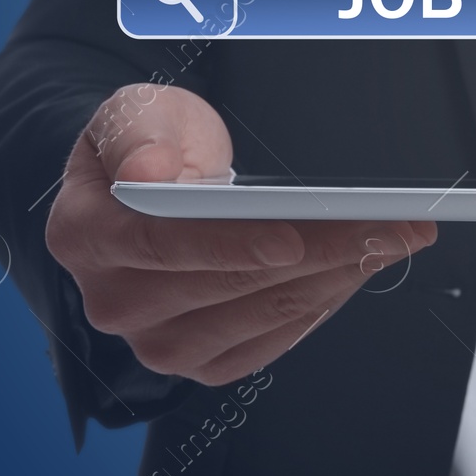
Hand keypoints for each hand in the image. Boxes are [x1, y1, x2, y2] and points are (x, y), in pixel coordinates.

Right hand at [44, 83, 434, 385]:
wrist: (151, 183)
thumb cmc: (149, 145)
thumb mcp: (136, 113)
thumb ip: (138, 135)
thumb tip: (149, 171)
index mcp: (84, 234)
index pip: (163, 245)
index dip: (233, 245)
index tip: (295, 237)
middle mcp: (114, 301)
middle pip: (231, 284)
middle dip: (321, 250)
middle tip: (387, 224)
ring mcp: (156, 341)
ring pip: (264, 314)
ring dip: (338, 276)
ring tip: (392, 240)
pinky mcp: (201, 362)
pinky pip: (274, 340)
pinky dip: (324, 302)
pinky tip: (358, 268)